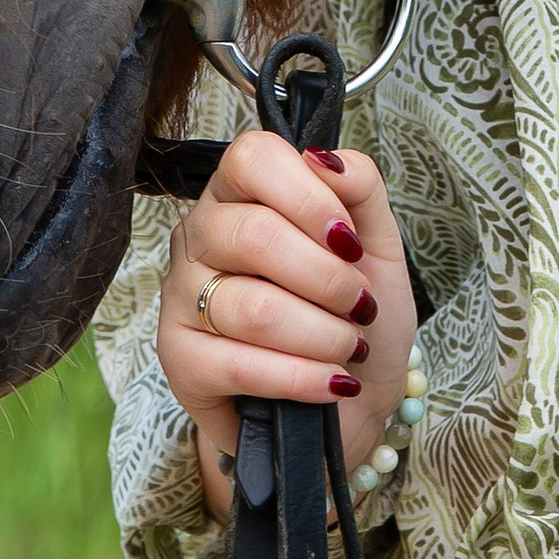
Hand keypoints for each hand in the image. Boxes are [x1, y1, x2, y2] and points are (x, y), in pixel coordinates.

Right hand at [158, 128, 418, 520]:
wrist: (349, 400)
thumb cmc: (355, 314)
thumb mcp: (378, 245)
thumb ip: (361, 189)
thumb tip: (327, 159)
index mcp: (241, 193)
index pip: (252, 158)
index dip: (309, 196)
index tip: (349, 240)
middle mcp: (199, 237)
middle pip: (254, 235)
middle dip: (328, 279)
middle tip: (360, 306)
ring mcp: (180, 299)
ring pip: (252, 308)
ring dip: (322, 334)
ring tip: (349, 347)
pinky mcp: (180, 362)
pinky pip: (239, 366)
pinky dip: (301, 377)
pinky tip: (331, 382)